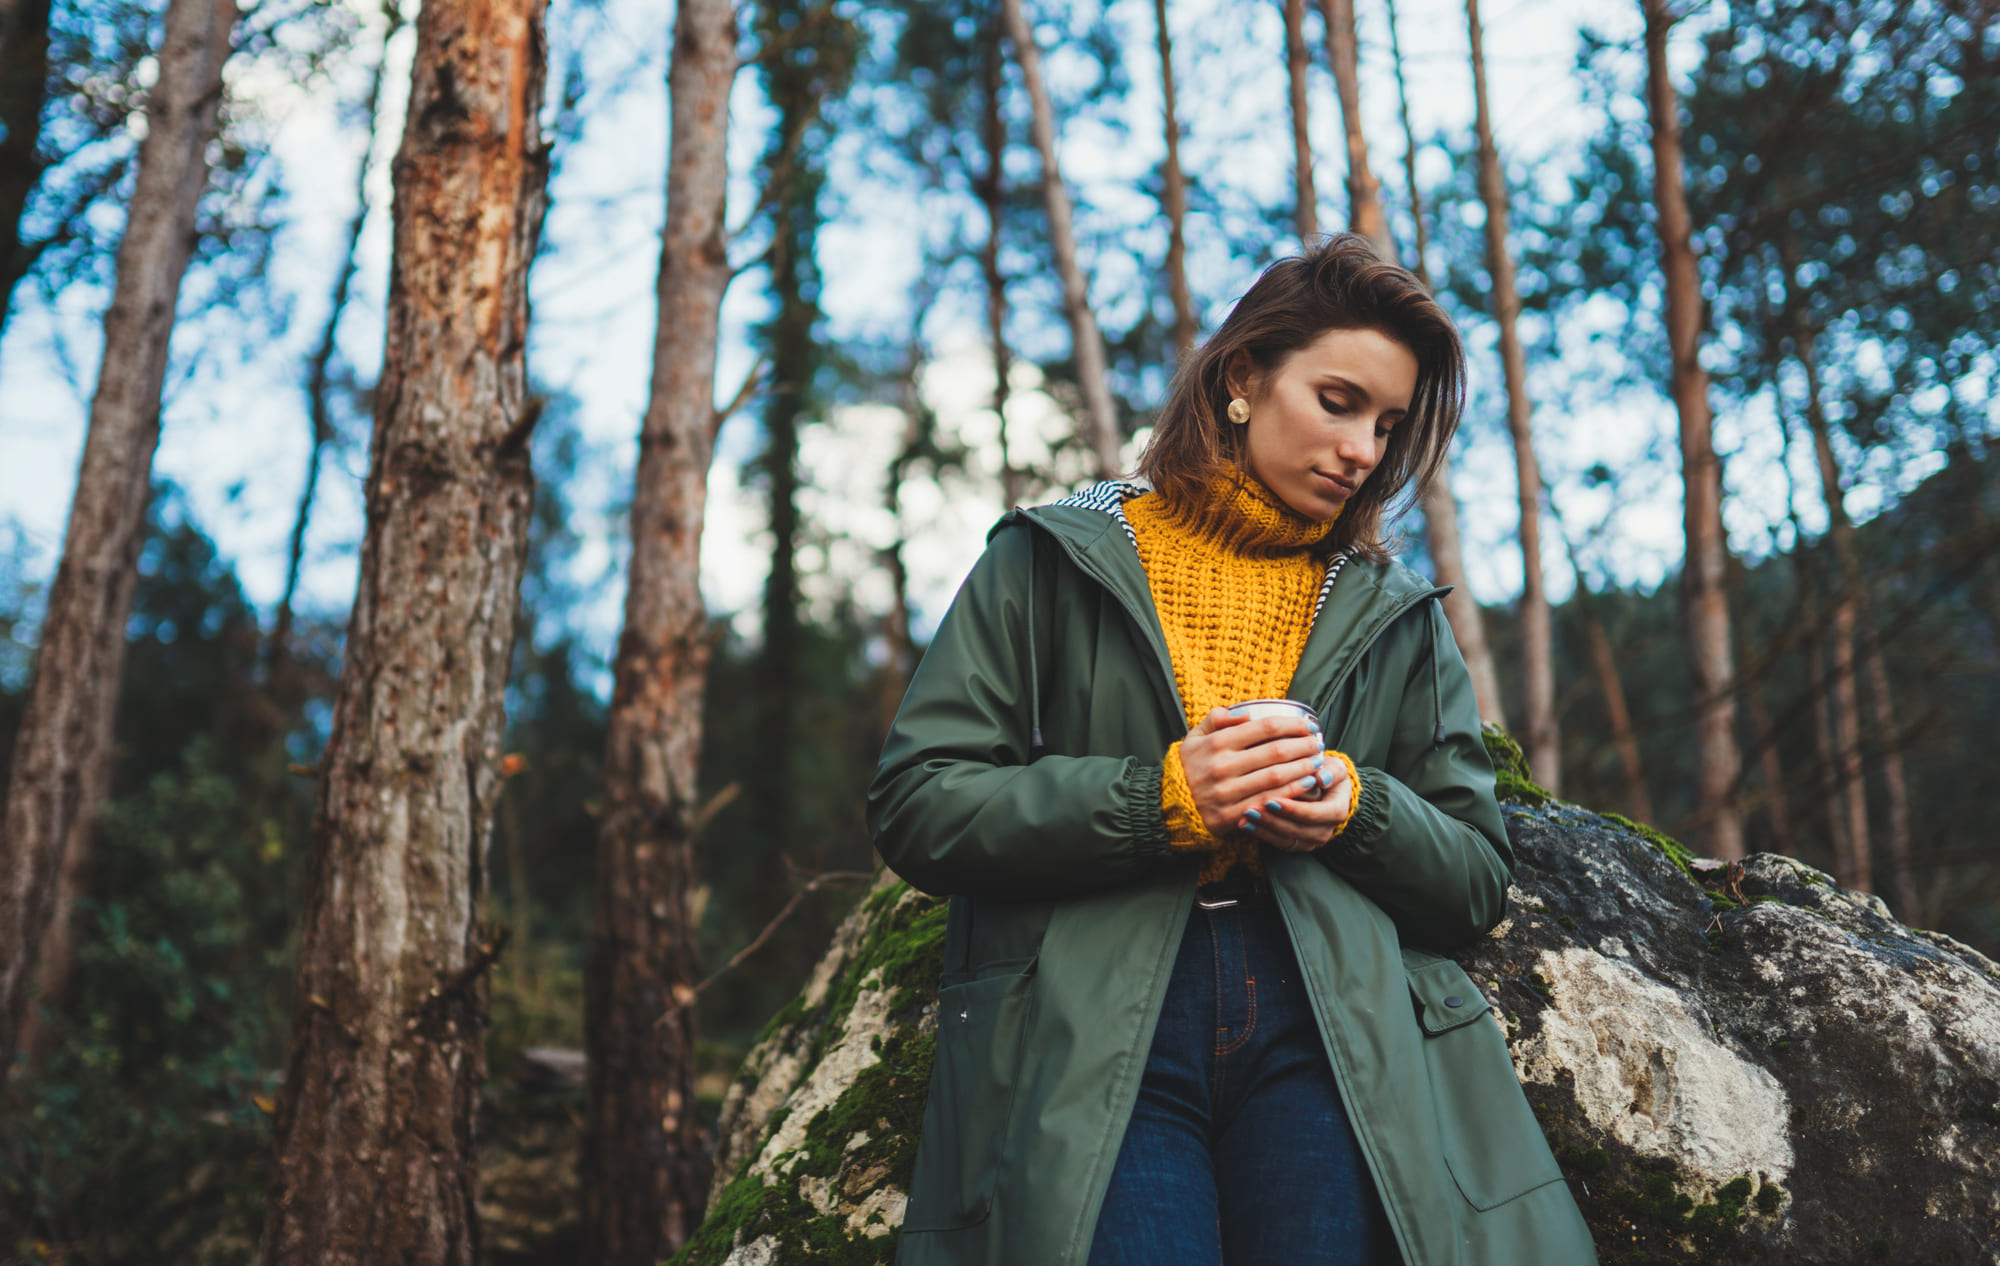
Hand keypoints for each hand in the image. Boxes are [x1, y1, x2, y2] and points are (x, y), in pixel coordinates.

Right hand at [1178, 707, 1332, 836]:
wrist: (1171, 805)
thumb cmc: (1191, 767)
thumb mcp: (1194, 737)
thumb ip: (1217, 719)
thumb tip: (1246, 713)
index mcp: (1217, 743)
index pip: (1265, 728)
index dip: (1293, 725)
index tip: (1309, 724)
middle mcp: (1222, 766)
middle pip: (1276, 752)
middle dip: (1304, 746)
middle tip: (1318, 743)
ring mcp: (1227, 792)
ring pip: (1276, 777)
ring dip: (1303, 768)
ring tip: (1318, 761)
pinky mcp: (1231, 815)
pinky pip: (1269, 801)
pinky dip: (1292, 792)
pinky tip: (1307, 784)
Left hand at [1240, 758, 1354, 852]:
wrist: (1322, 787)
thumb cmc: (1326, 772)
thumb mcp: (1334, 768)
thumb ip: (1332, 771)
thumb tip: (1322, 778)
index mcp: (1337, 811)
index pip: (1314, 814)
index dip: (1293, 809)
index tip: (1271, 800)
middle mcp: (1325, 830)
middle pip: (1297, 829)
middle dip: (1272, 820)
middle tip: (1250, 809)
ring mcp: (1310, 840)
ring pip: (1285, 839)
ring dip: (1263, 828)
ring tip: (1245, 816)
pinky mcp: (1295, 843)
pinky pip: (1276, 843)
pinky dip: (1260, 833)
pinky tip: (1244, 824)